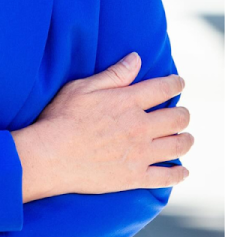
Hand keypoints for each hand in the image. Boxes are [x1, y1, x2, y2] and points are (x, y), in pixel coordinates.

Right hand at [14, 52, 191, 199]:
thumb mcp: (81, 88)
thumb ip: (113, 74)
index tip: (178, 82)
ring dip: (186, 140)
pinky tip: (182, 171)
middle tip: (181, 113)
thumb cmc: (61, 118)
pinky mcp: (135, 176)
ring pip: (178, 146)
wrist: (50, 155)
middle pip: (177, 118)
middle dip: (183, 113)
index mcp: (127, 102)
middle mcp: (140, 126)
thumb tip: (136, 58)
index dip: (175, 83)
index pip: (163, 88)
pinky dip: (178, 174)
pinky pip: (167, 177)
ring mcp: (140, 153)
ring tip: (185, 138)